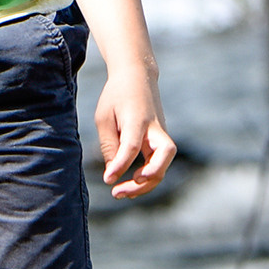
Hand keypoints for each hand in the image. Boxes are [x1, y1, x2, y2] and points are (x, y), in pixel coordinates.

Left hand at [96, 59, 175, 197]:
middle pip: (164, 155)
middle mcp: (154, 127)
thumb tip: (113, 174)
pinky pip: (158, 163)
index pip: (132, 146)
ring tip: (121, 193)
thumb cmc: (117, 96)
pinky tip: (130, 185)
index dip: (121, 165)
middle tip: (119, 190)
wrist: (138, 75)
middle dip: (147, 178)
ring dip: (146, 184)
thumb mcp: (104, 116)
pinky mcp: (160, 141)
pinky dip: (146, 178)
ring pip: (164, 164)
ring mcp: (161, 134)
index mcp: (137, 118)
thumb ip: (109, 145)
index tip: (108, 180)